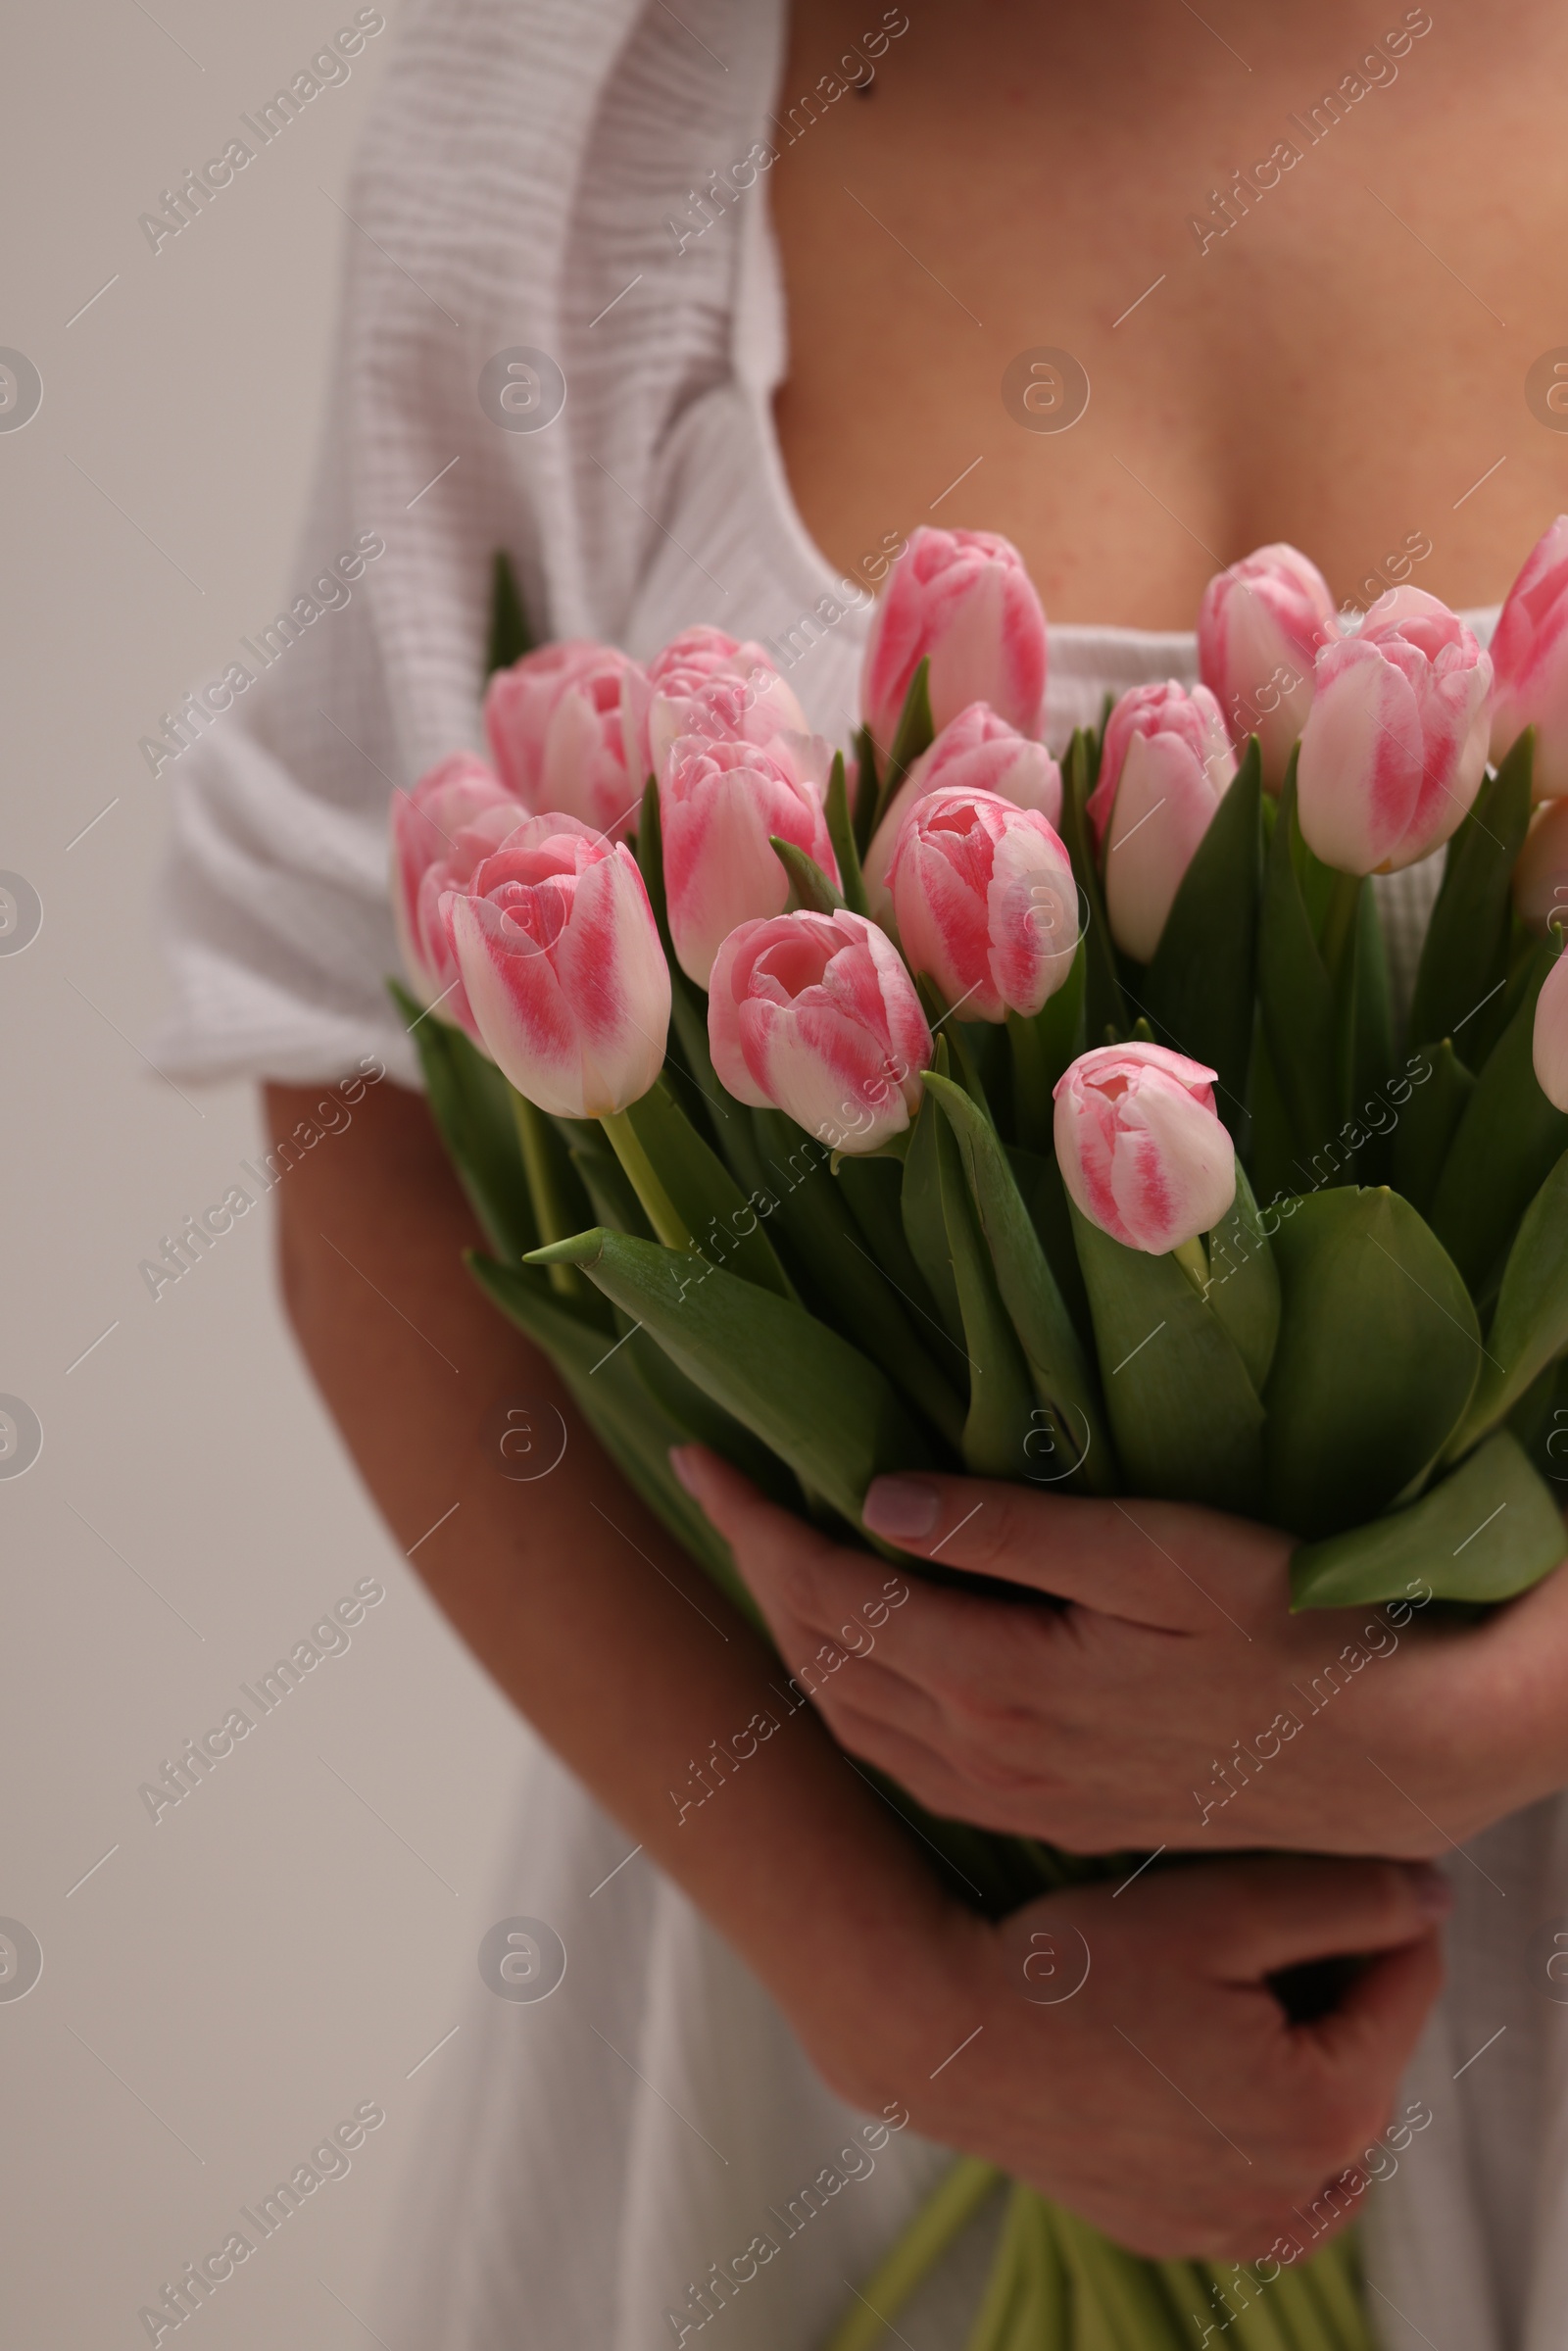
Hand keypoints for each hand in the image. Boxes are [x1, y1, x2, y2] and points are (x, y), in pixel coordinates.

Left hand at [671, 1447, 1567, 1856]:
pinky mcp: (1042, 1819)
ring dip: (789, 1639)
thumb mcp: (1156, 1557)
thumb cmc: (1285, 1628)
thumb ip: (1008, 1534)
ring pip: (847, 1720)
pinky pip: (898, 1763)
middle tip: (717, 1491)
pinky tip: (846, 1664)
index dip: (752, 1523)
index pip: (827, 1593)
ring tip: (760, 1560)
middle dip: (752, 1570)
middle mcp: (983, 1755)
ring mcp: (1009, 1800)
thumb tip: (876, 1501)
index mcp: (997, 1681)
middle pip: (819, 1658)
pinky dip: (845, 1702)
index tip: (700, 1456)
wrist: (1379, 1754)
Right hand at [805, 1848, 1446, 2261]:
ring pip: (1324, 2130)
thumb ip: (1347, 1898)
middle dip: (1336, 1984)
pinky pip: (1262, 2184)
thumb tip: (1430, 1897)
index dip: (1372, 1906)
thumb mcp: (1222, 1907)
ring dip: (1307, 2060)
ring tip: (1236, 1992)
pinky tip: (1205, 2066)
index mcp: (1326, 2112)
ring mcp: (1233, 2227)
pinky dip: (1258, 2128)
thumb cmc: (1077, 1964)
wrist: (950, 2037)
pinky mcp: (1178, 2233)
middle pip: (1367, 2057)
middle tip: (1257, 1922)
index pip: (1406, 1984)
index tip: (1309, 1865)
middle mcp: (1294, 2195)